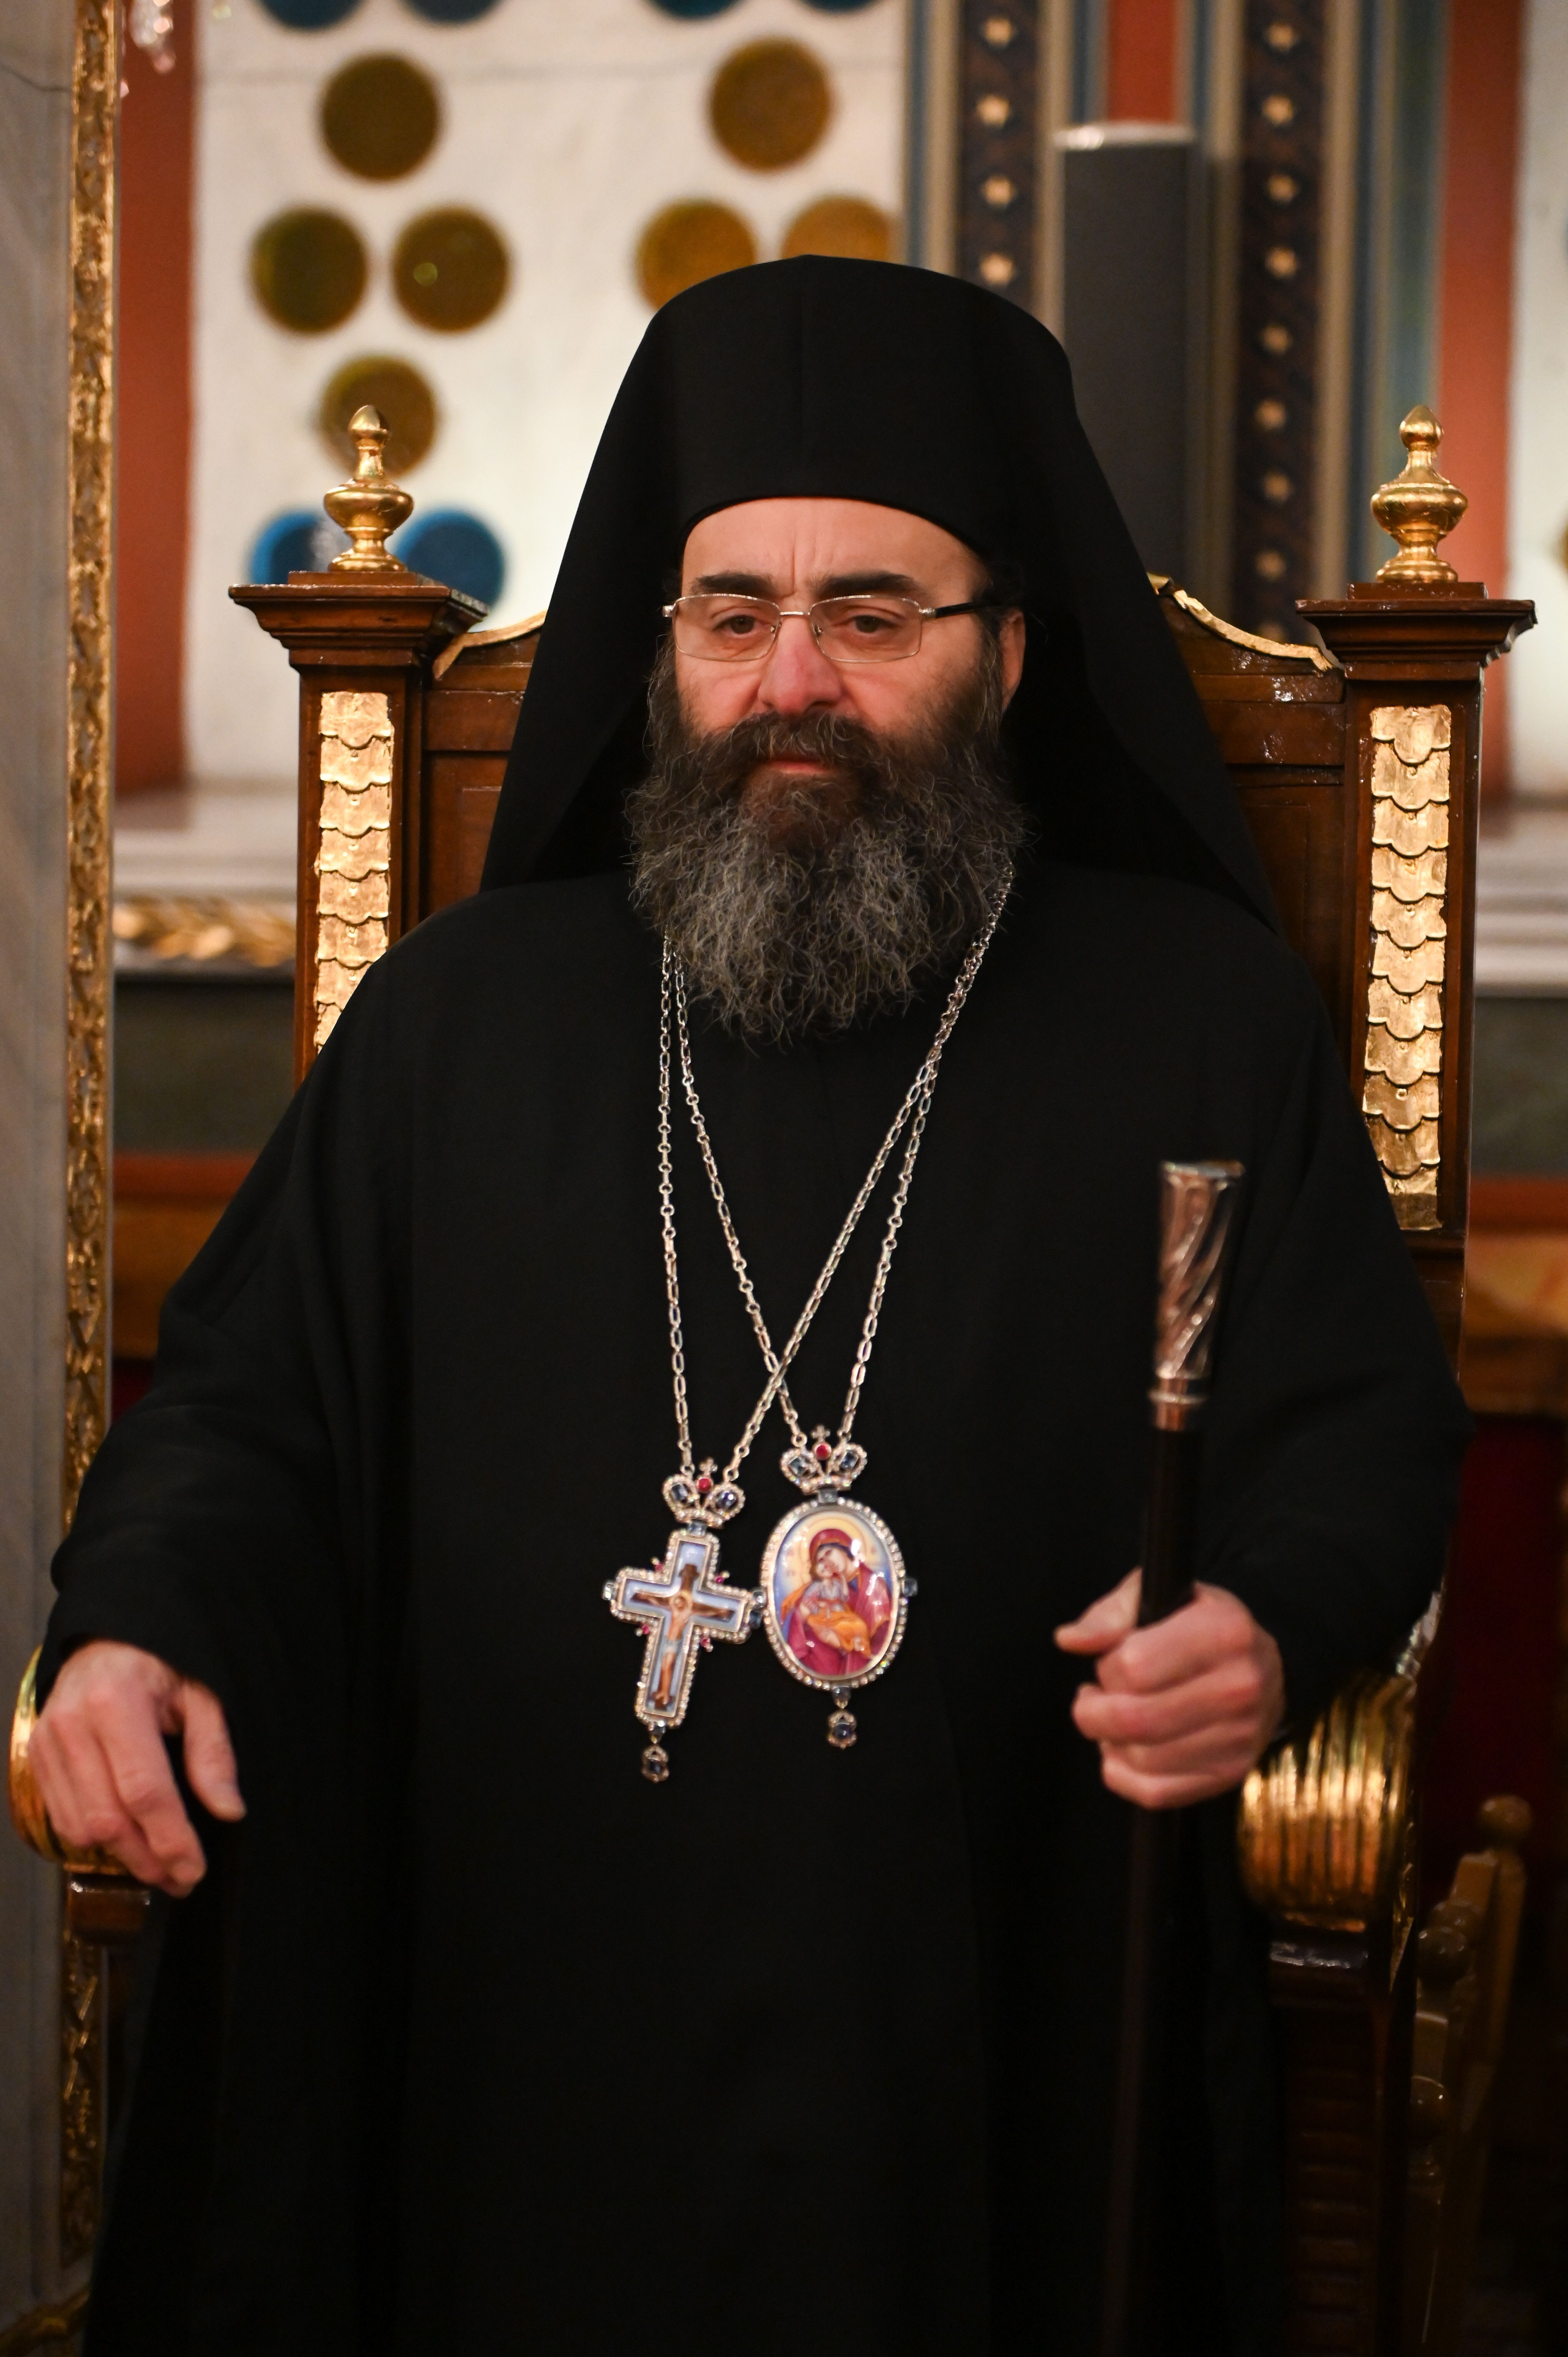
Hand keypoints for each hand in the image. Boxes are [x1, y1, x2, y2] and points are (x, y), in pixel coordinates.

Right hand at [29, 1641, 244, 1895]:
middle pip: (109, 1818)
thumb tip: (228, 1810)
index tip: (194, 1869)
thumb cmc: (160, 1662)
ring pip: (81, 1828)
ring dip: (123, 1857)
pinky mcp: (37, 1758)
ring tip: (160, 1864)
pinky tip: (127, 1842)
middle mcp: (73, 1724)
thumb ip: (213, 1751)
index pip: (144, 1791)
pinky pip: (62, 1819)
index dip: (171, 1839)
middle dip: (149, 1858)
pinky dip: (95, 1841)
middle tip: (182, 1877)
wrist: (106, 1640)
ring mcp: (47, 1743)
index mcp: (116, 1701)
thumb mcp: (201, 1692)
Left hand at [1054, 1571, 1284, 1808]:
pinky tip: (1123, 1750)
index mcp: (1224, 1632)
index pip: (1134, 1666)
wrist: (1263, 1669)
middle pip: (1135, 1720)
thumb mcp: (1158, 1597)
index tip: (1110, 1662)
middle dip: (1092, 1713)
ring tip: (1111, 1719)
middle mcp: (1240, 1687)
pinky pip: (1157, 1793)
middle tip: (1090, 1699)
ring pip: (1142, 1760)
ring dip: (1109, 1743)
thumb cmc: (1199, 1625)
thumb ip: (1110, 1614)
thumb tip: (1069, 1640)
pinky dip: (1123, 1776)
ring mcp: (1240, 1737)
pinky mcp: (1231, 1774)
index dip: (1106, 1667)